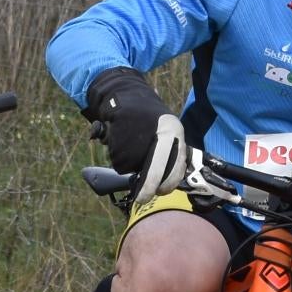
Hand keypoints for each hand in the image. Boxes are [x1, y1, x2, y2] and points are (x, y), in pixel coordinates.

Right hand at [87, 68, 191, 208]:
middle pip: (156, 166)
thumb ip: (165, 155)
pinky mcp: (123, 125)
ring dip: (126, 162)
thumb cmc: (144, 120)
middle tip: (143, 199)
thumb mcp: (162, 133)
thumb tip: (163, 186)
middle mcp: (162, 128)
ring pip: (132, 163)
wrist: (123, 92)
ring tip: (126, 143)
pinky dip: (114, 153)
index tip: (161, 193)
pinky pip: (117, 155)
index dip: (169, 182)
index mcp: (175, 131)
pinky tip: (117, 138)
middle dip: (149, 184)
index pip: (176, 163)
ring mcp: (142, 127)